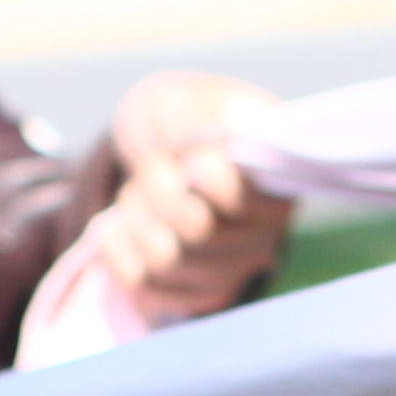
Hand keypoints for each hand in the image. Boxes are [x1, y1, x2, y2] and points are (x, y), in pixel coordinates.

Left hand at [92, 69, 293, 320]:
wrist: (165, 139)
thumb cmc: (185, 116)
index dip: (194, 174)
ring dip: (135, 219)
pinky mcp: (193, 294)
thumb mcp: (193, 102)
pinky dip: (118, 251)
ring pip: (166, 262)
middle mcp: (266, 236)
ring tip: (138, 195)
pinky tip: (119, 227)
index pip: (233, 198)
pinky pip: (143, 287)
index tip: (184, 151)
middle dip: (156, 192)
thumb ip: (203, 122)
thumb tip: (212, 163)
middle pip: (196, 232)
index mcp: (277, 186)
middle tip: (153, 167)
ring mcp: (232, 271)